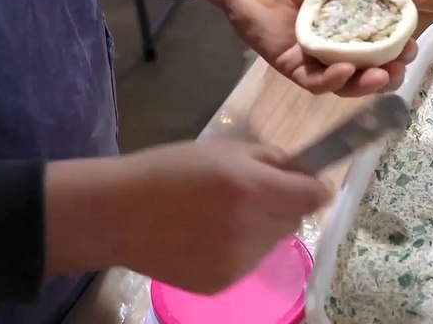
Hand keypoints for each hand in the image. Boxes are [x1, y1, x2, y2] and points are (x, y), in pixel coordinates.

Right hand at [45, 140, 332, 293]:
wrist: (118, 214)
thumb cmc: (170, 170)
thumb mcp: (226, 150)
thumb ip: (273, 160)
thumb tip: (308, 173)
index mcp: (253, 188)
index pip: (315, 195)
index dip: (312, 186)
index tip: (302, 182)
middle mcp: (251, 228)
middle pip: (296, 219)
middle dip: (284, 204)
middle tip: (251, 193)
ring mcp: (238, 261)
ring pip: (274, 241)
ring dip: (261, 227)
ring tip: (221, 216)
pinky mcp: (223, 282)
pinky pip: (249, 261)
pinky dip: (239, 249)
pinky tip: (206, 237)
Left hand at [161, 0, 430, 95]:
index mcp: (356, 21)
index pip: (385, 45)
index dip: (401, 50)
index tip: (411, 46)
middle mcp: (339, 43)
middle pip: (369, 71)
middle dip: (388, 75)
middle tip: (398, 68)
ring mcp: (315, 57)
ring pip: (344, 84)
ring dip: (365, 86)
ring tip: (380, 76)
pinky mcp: (291, 65)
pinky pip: (314, 82)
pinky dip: (332, 81)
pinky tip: (345, 70)